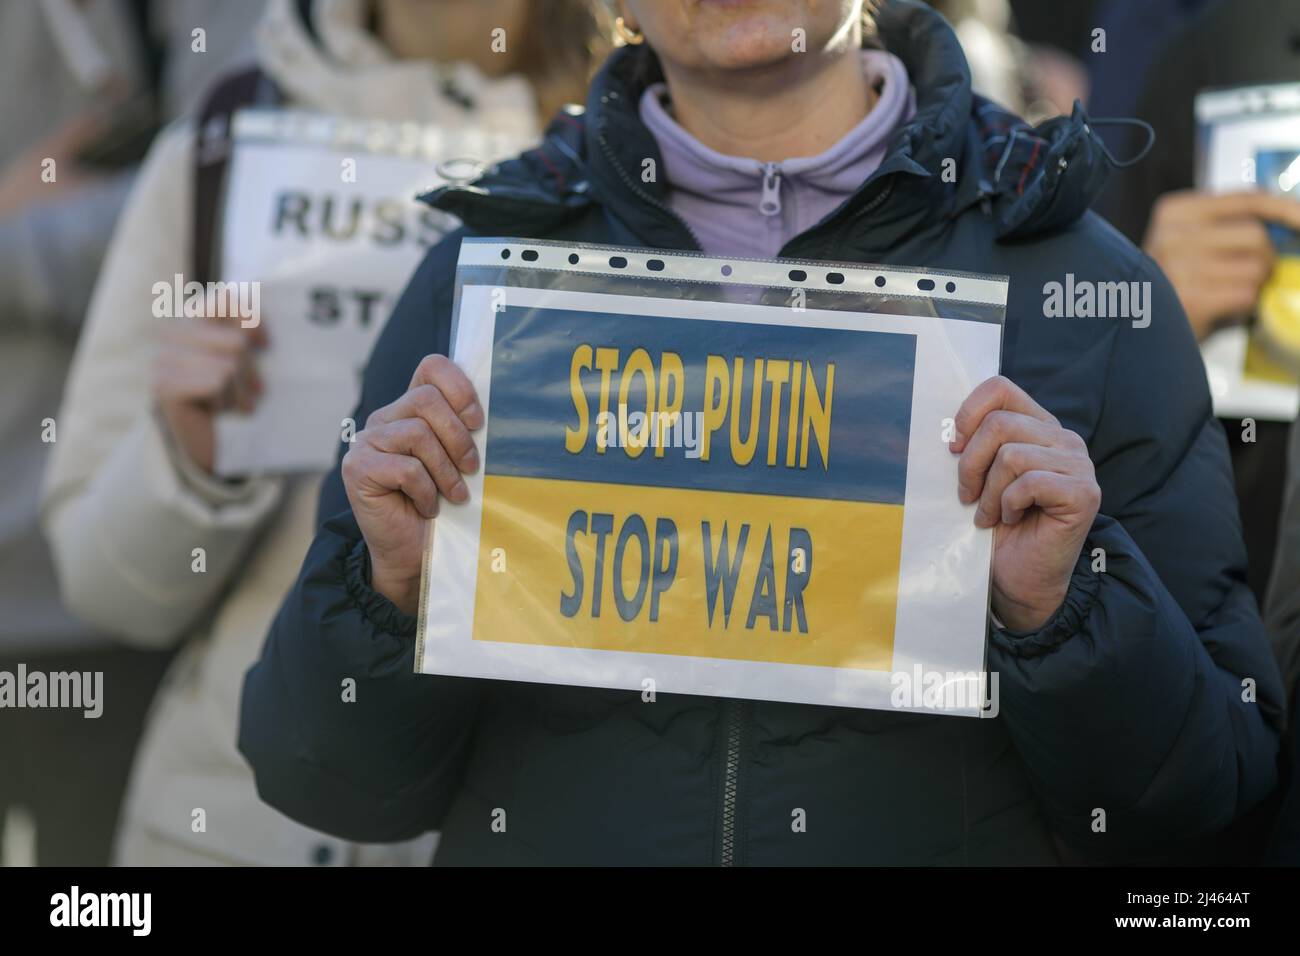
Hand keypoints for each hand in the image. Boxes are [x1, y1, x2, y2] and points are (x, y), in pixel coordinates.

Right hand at [154, 316, 264, 472]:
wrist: (213, 440)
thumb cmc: (237, 393)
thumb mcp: (251, 356)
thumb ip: (250, 330)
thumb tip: (254, 332)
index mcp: (192, 315)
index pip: (226, 300)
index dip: (254, 322)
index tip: (265, 345)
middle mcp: (172, 331)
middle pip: (237, 342)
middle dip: (252, 371)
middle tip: (253, 388)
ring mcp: (162, 357)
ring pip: (229, 366)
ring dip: (242, 393)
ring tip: (236, 403)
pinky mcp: (162, 384)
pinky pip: (216, 383)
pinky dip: (228, 402)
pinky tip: (220, 412)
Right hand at [342, 354, 482, 613]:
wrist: (411, 555)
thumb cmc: (441, 506)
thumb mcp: (458, 463)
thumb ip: (464, 433)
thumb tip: (492, 416)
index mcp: (410, 409)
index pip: (431, 367)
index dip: (458, 387)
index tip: (477, 421)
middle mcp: (384, 418)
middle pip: (426, 400)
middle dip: (458, 437)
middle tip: (472, 468)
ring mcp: (366, 442)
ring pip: (418, 434)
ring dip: (445, 470)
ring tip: (454, 495)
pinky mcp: (358, 468)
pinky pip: (406, 468)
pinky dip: (426, 492)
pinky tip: (429, 508)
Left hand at [951, 375, 1100, 631]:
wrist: (1019, 578)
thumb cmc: (997, 527)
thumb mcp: (978, 478)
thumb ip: (973, 444)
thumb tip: (946, 429)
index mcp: (1038, 427)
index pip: (1000, 388)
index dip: (969, 412)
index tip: (953, 447)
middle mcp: (1063, 439)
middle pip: (999, 425)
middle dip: (970, 465)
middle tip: (967, 496)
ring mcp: (1078, 465)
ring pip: (1011, 455)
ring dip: (989, 492)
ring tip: (991, 514)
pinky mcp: (1083, 493)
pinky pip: (1029, 481)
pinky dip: (1009, 504)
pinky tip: (1012, 519)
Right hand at [1143, 190, 1299, 339]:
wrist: (1128, 326)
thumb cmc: (1166, 283)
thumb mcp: (1186, 242)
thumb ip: (1225, 225)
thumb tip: (1289, 219)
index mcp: (1174, 211)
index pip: (1246, 198)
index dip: (1285, 208)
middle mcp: (1173, 235)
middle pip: (1256, 235)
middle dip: (1265, 257)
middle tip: (1249, 273)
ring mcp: (1179, 267)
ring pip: (1256, 268)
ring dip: (1253, 285)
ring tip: (1229, 292)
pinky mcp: (1191, 299)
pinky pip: (1247, 295)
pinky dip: (1244, 305)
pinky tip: (1222, 307)